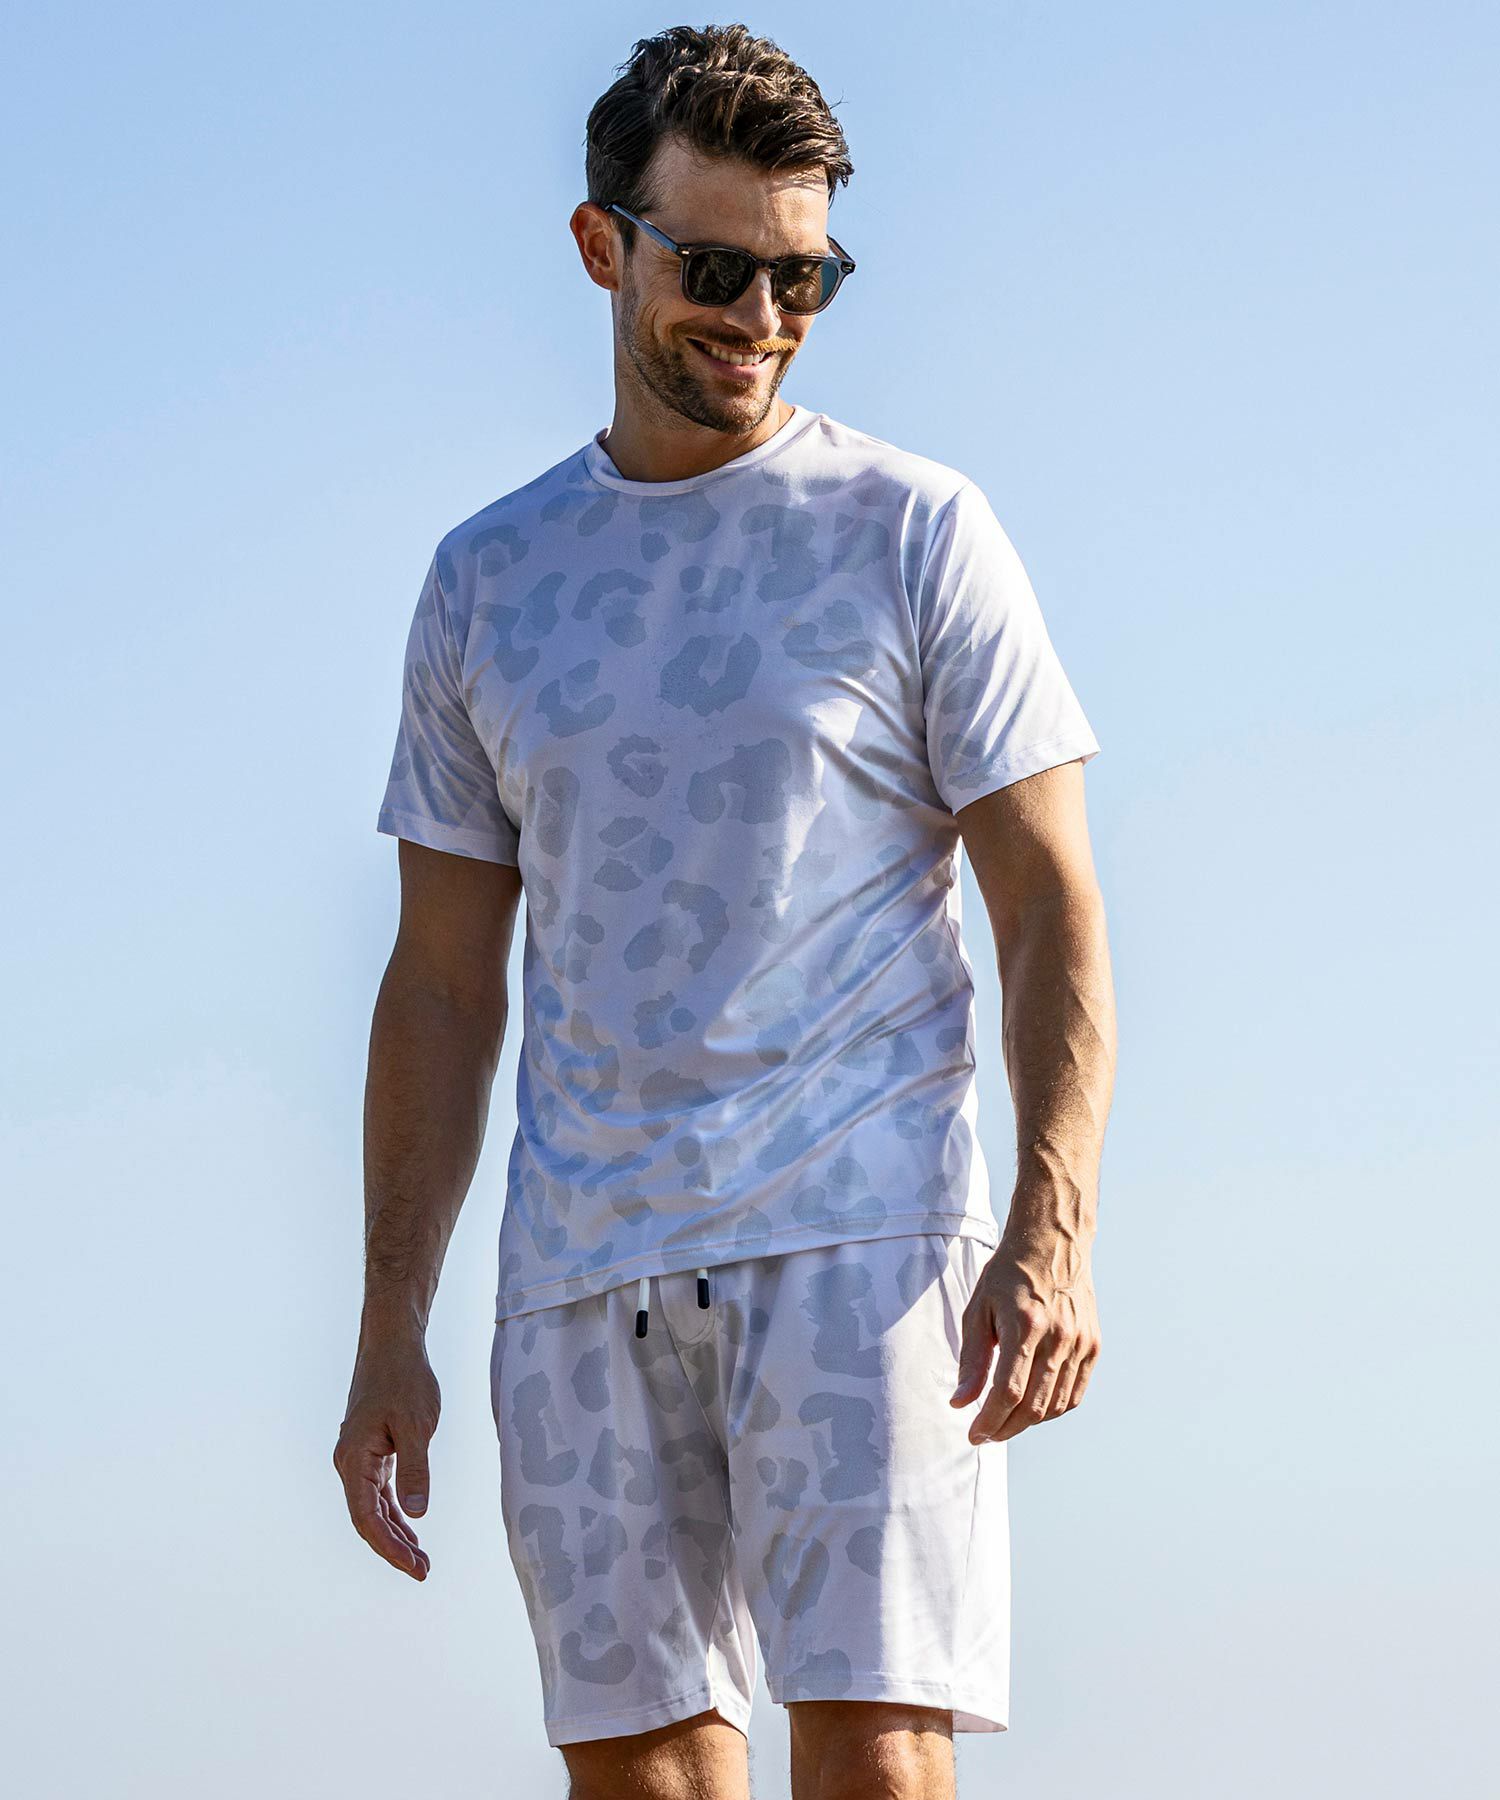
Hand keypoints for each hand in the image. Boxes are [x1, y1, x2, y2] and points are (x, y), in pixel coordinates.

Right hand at [332, 1335, 439, 1579]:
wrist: (393, 1344)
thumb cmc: (404, 1379)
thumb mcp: (417, 1424)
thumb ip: (416, 1468)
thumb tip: (417, 1512)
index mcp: (353, 1459)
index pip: (366, 1517)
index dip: (389, 1547)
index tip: (414, 1567)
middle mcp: (350, 1463)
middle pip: (368, 1519)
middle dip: (394, 1548)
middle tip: (423, 1571)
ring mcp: (359, 1458)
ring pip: (373, 1508)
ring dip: (396, 1534)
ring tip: (420, 1560)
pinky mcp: (372, 1451)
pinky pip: (380, 1492)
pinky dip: (395, 1512)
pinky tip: (412, 1528)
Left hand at [950, 1233, 1100, 1443]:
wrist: (1053, 1243)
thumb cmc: (1008, 1275)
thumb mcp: (979, 1310)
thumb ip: (972, 1360)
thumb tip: (960, 1402)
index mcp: (1025, 1325)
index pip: (1008, 1391)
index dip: (989, 1420)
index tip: (973, 1435)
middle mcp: (1058, 1337)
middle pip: (1033, 1406)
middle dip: (1005, 1428)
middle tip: (986, 1434)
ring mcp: (1080, 1343)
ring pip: (1054, 1405)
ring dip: (1028, 1422)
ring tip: (1005, 1421)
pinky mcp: (1093, 1345)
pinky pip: (1074, 1394)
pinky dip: (1053, 1409)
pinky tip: (1033, 1408)